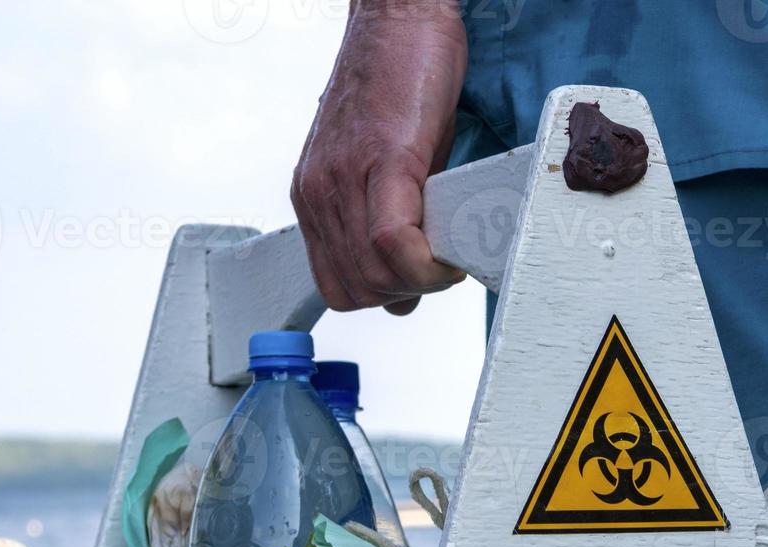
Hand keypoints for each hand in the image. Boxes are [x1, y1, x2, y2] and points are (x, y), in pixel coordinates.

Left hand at [292, 0, 468, 315]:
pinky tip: (449, 251)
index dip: (383, 297)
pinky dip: (425, 263)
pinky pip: (391, 241)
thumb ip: (387, 225)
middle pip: (355, 290)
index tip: (423, 281)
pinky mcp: (382, 158)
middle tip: (442, 267)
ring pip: (373, 275)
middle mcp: (320, 192)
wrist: (399, 14)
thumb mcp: (386, 166)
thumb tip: (402, 292)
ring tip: (450, 254)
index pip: (336, 287)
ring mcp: (344, 177)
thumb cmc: (399, 81)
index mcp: (316, 196)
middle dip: (406, 293)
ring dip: (422, 280)